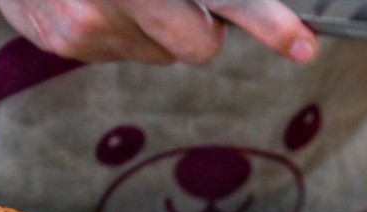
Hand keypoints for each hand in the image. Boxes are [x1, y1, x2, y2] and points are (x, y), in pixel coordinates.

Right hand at [0, 0, 318, 65]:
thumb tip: (218, 2)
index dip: (268, 21)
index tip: (302, 44)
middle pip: (199, 45)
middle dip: (204, 25)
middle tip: (185, 0)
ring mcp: (84, 27)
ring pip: (160, 51)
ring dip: (154, 21)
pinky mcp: (63, 44)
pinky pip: (121, 51)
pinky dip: (119, 25)